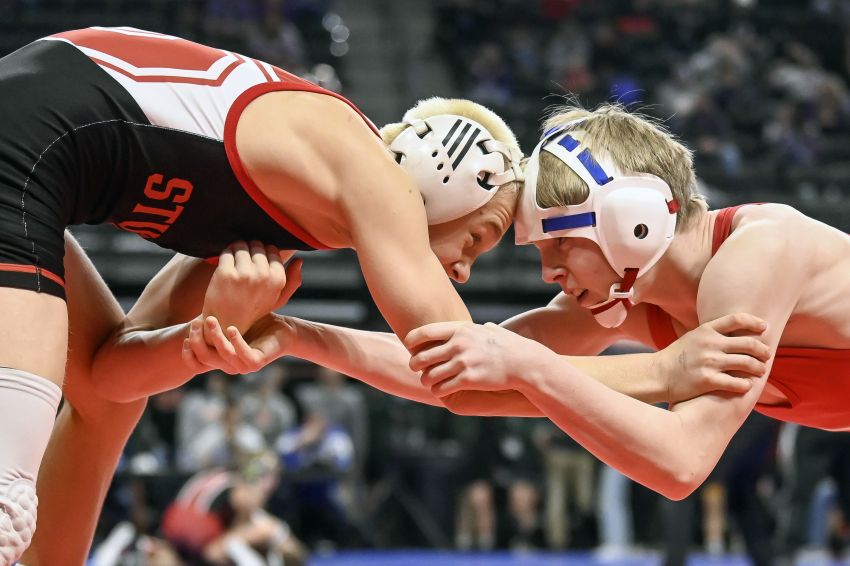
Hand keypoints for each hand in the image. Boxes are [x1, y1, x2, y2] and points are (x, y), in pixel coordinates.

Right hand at [182, 314, 295, 374]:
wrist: (284, 329)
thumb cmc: (256, 324)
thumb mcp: (229, 321)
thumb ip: (213, 322)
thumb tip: (194, 314)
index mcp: (221, 359)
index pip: (196, 365)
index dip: (187, 354)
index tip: (184, 337)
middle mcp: (230, 365)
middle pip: (205, 358)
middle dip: (197, 340)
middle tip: (198, 321)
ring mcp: (244, 365)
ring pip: (222, 355)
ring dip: (215, 336)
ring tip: (211, 319)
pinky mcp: (257, 362)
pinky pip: (243, 354)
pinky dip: (236, 341)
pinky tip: (232, 328)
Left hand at [202, 241, 301, 333]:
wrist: (228, 323)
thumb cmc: (254, 310)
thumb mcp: (278, 300)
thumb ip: (292, 281)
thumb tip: (299, 260)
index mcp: (277, 280)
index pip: (272, 250)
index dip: (263, 252)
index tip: (256, 260)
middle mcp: (263, 276)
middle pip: (257, 246)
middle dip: (250, 249)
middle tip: (244, 259)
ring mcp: (244, 274)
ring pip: (241, 246)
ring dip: (237, 249)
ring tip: (234, 260)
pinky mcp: (225, 273)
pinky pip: (227, 252)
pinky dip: (226, 253)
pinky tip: (225, 263)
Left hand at [405, 321, 550, 396]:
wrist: (525, 363)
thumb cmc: (511, 347)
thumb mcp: (494, 332)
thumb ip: (483, 329)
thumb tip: (485, 326)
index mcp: (461, 329)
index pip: (424, 332)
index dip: (412, 341)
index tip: (410, 347)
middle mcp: (458, 344)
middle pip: (421, 356)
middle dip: (415, 364)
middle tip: (417, 368)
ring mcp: (463, 362)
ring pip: (429, 375)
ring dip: (426, 380)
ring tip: (429, 382)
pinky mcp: (468, 379)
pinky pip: (442, 388)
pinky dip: (437, 391)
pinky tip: (440, 390)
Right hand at [655, 312, 770, 403]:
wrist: (658, 374)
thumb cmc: (677, 356)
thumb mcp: (693, 337)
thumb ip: (713, 333)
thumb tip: (737, 331)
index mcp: (706, 330)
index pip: (737, 319)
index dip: (755, 322)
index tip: (764, 328)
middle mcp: (709, 344)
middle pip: (748, 343)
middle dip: (763, 350)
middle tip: (767, 355)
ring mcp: (709, 362)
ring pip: (747, 363)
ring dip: (758, 368)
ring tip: (760, 371)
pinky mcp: (708, 380)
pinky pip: (736, 383)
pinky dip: (746, 385)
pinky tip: (747, 386)